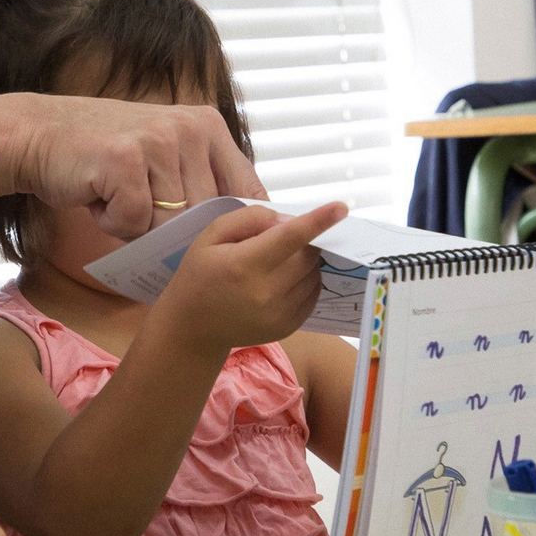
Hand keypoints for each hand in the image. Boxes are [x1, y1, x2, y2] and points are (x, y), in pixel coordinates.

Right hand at [0, 92, 266, 240]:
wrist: (38, 135)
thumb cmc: (104, 157)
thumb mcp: (165, 155)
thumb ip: (202, 182)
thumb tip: (246, 234)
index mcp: (208, 126)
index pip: (248, 191)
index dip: (232, 227)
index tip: (210, 242)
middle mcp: (190, 128)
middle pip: (205, 216)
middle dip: (171, 228)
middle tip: (138, 206)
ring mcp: (158, 140)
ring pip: (170, 223)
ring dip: (138, 225)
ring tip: (116, 196)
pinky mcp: (125, 159)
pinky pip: (135, 222)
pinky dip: (112, 223)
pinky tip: (98, 196)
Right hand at [153, 202, 348, 353]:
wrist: (193, 327)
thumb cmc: (199, 274)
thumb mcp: (211, 235)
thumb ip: (249, 219)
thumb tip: (287, 220)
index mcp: (244, 265)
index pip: (289, 238)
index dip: (318, 221)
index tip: (342, 208)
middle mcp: (266, 293)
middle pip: (307, 255)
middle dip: (303, 241)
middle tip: (279, 241)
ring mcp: (280, 314)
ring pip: (313, 274)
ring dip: (304, 262)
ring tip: (276, 264)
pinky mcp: (288, 327)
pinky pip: (312, 294)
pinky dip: (304, 281)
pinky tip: (280, 281)